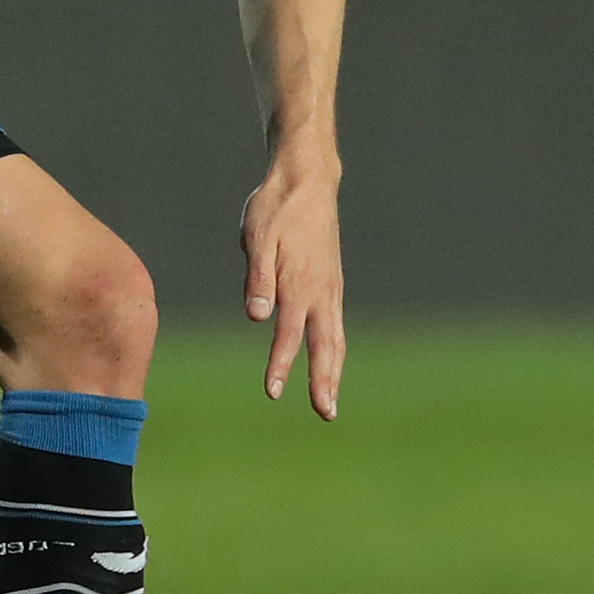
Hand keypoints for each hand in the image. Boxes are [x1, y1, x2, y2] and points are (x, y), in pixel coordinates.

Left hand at [239, 156, 344, 420]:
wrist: (307, 180)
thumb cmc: (276, 207)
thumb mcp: (258, 237)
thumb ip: (258, 278)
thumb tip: (257, 317)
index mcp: (299, 283)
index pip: (288, 334)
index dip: (280, 365)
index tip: (273, 392)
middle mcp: (321, 291)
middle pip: (325, 346)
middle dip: (324, 382)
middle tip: (325, 414)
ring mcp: (331, 287)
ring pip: (336, 339)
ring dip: (333, 372)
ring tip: (330, 402)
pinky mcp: (332, 282)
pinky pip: (337, 325)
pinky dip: (336, 350)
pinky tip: (331, 362)